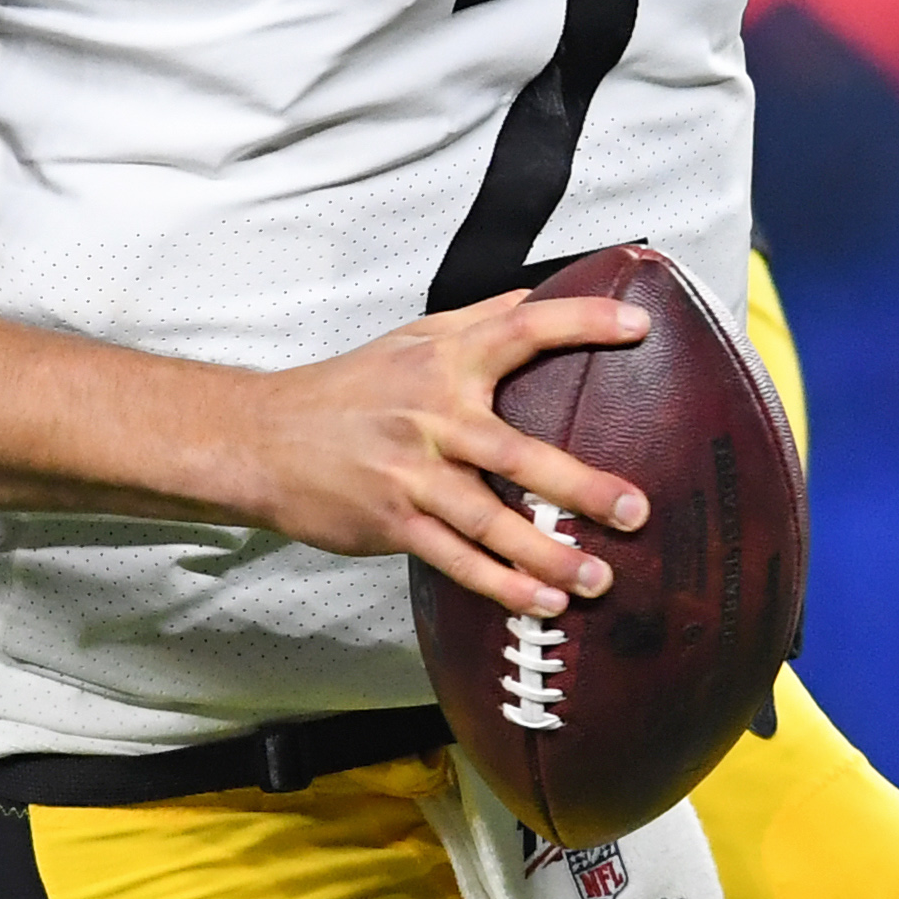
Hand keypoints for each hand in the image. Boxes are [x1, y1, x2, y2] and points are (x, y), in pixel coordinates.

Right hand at [238, 291, 653, 615]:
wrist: (260, 438)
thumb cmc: (343, 389)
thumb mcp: (407, 339)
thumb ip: (475, 321)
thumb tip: (534, 297)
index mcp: (442, 361)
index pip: (521, 331)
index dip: (580, 325)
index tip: (638, 330)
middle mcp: (431, 416)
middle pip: (516, 453)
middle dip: (580, 486)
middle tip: (635, 509)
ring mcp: (410, 474)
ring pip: (489, 520)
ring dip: (547, 552)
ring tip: (599, 576)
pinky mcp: (392, 521)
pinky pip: (456, 559)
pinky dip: (501, 584)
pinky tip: (542, 601)